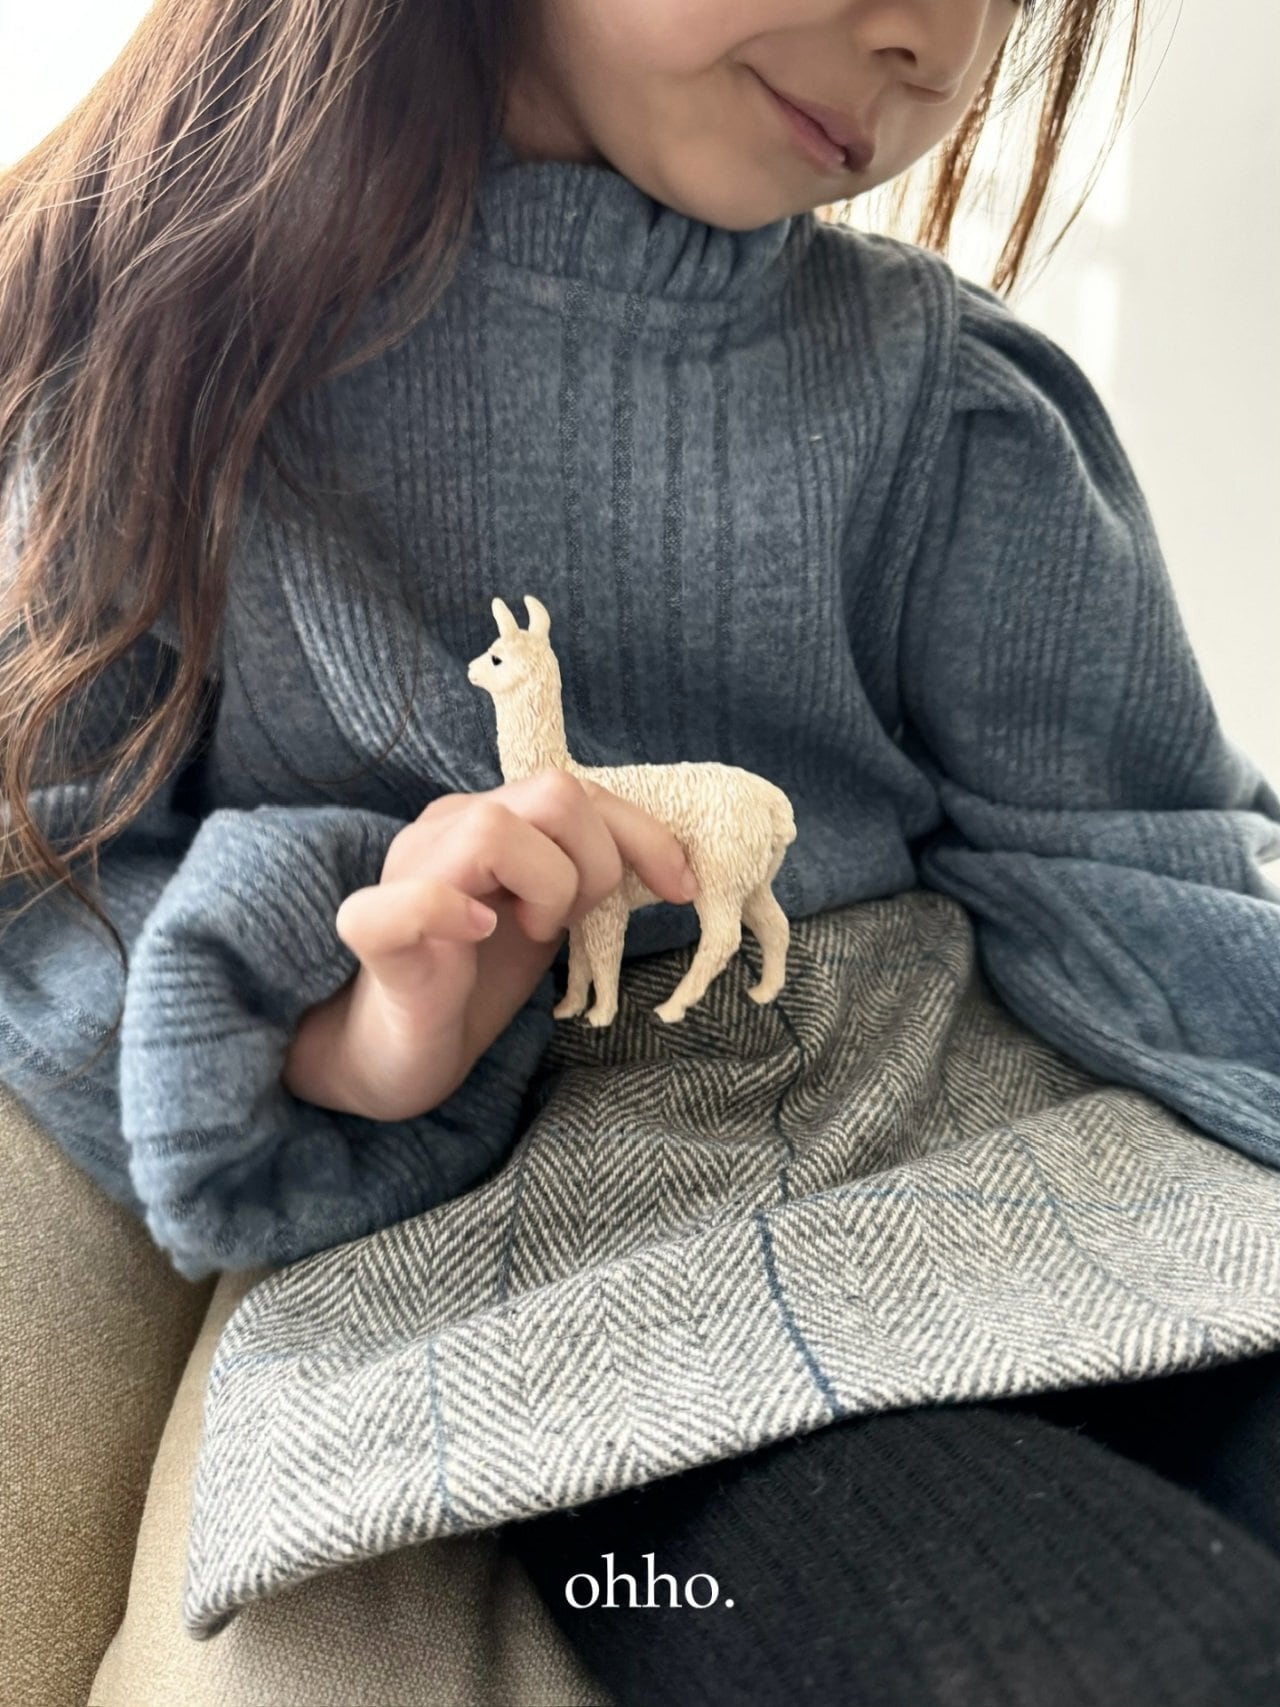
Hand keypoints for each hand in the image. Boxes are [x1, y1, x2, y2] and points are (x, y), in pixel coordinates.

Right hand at [282, 770, 697, 1121]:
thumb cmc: (477, 975)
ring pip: (493, 828)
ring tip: (532, 934)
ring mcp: (405, 874)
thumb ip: (586, 869)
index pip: (580, 790)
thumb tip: (673, 862)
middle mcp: (444, 830)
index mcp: (486, 818)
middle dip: (597, 863)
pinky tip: (477, 933)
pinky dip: (448, 910)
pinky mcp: (378, 933)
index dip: (643, 836)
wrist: (400, 1048)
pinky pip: (409, 901)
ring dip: (545, 887)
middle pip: (554, 792)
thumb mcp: (549, 911)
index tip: (679, 889)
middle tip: (571, 922)